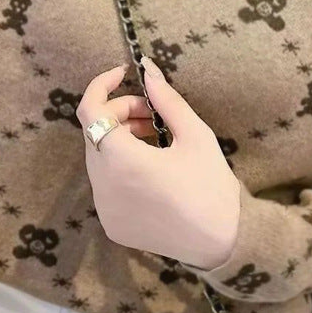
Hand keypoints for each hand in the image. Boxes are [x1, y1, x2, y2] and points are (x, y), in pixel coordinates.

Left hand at [76, 56, 240, 269]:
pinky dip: (121, 164)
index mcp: (123, 161)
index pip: (89, 111)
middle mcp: (104, 186)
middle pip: (95, 132)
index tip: (124, 74)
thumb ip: (166, 99)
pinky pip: (106, 182)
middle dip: (119, 112)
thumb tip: (148, 69)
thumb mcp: (195, 135)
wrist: (222, 244)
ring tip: (155, 135)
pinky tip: (152, 166)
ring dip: (120, 138)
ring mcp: (104, 209)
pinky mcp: (111, 224)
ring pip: (98, 157)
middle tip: (153, 112)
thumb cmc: (211, 185)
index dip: (101, 85)